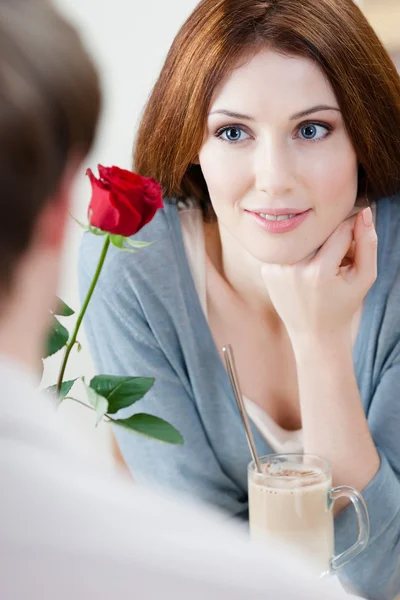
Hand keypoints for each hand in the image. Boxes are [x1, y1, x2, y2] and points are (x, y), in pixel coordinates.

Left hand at [261, 208, 377, 342]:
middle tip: (340, 262)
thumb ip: (368, 244)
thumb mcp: (364, 277)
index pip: (341, 231)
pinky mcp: (267, 269)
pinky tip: (306, 274)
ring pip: (304, 239)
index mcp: (318, 272)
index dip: (353, 235)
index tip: (353, 250)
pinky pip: (290, 249)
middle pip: (321, 233)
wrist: (313, 334)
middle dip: (335, 241)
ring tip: (324, 270)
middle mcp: (293, 268)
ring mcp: (276, 269)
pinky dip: (301, 255)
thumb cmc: (342, 305)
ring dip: (318, 247)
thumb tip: (365, 211)